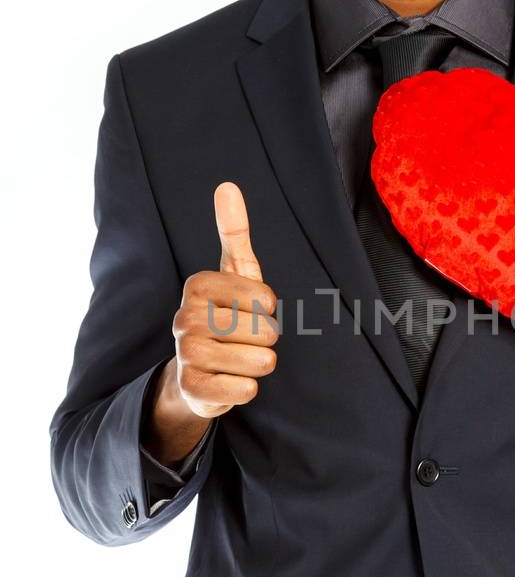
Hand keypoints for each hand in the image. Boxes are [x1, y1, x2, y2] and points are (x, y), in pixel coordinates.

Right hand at [170, 181, 280, 419]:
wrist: (199, 371)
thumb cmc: (226, 315)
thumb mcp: (236, 273)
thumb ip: (234, 232)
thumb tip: (227, 186)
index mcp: (197, 286)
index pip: (264, 297)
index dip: (268, 308)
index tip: (253, 310)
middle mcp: (185, 318)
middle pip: (265, 330)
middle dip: (267, 339)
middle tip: (247, 339)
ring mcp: (185, 354)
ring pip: (258, 361)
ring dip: (261, 364)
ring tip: (244, 359)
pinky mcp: (191, 389)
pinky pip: (244, 390)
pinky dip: (248, 388)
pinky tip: (233, 381)